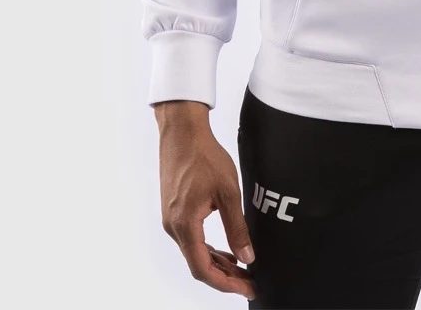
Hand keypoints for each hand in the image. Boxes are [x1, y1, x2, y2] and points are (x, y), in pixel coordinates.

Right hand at [155, 101, 257, 298]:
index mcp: (184, 225)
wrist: (182, 132)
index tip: (246, 288)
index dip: (226, 284)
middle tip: (249, 281)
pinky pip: (192, 239)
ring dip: (217, 263)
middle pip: (198, 265)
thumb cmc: (204, 156)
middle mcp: (173, 227)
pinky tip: (226, 249)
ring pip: (195, 253)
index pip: (203, 269)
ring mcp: (171, 219)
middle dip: (225, 277)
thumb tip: (248, 256)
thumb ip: (237, 227)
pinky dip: (208, 248)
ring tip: (242, 269)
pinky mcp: (174, 211)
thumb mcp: (228, 192)